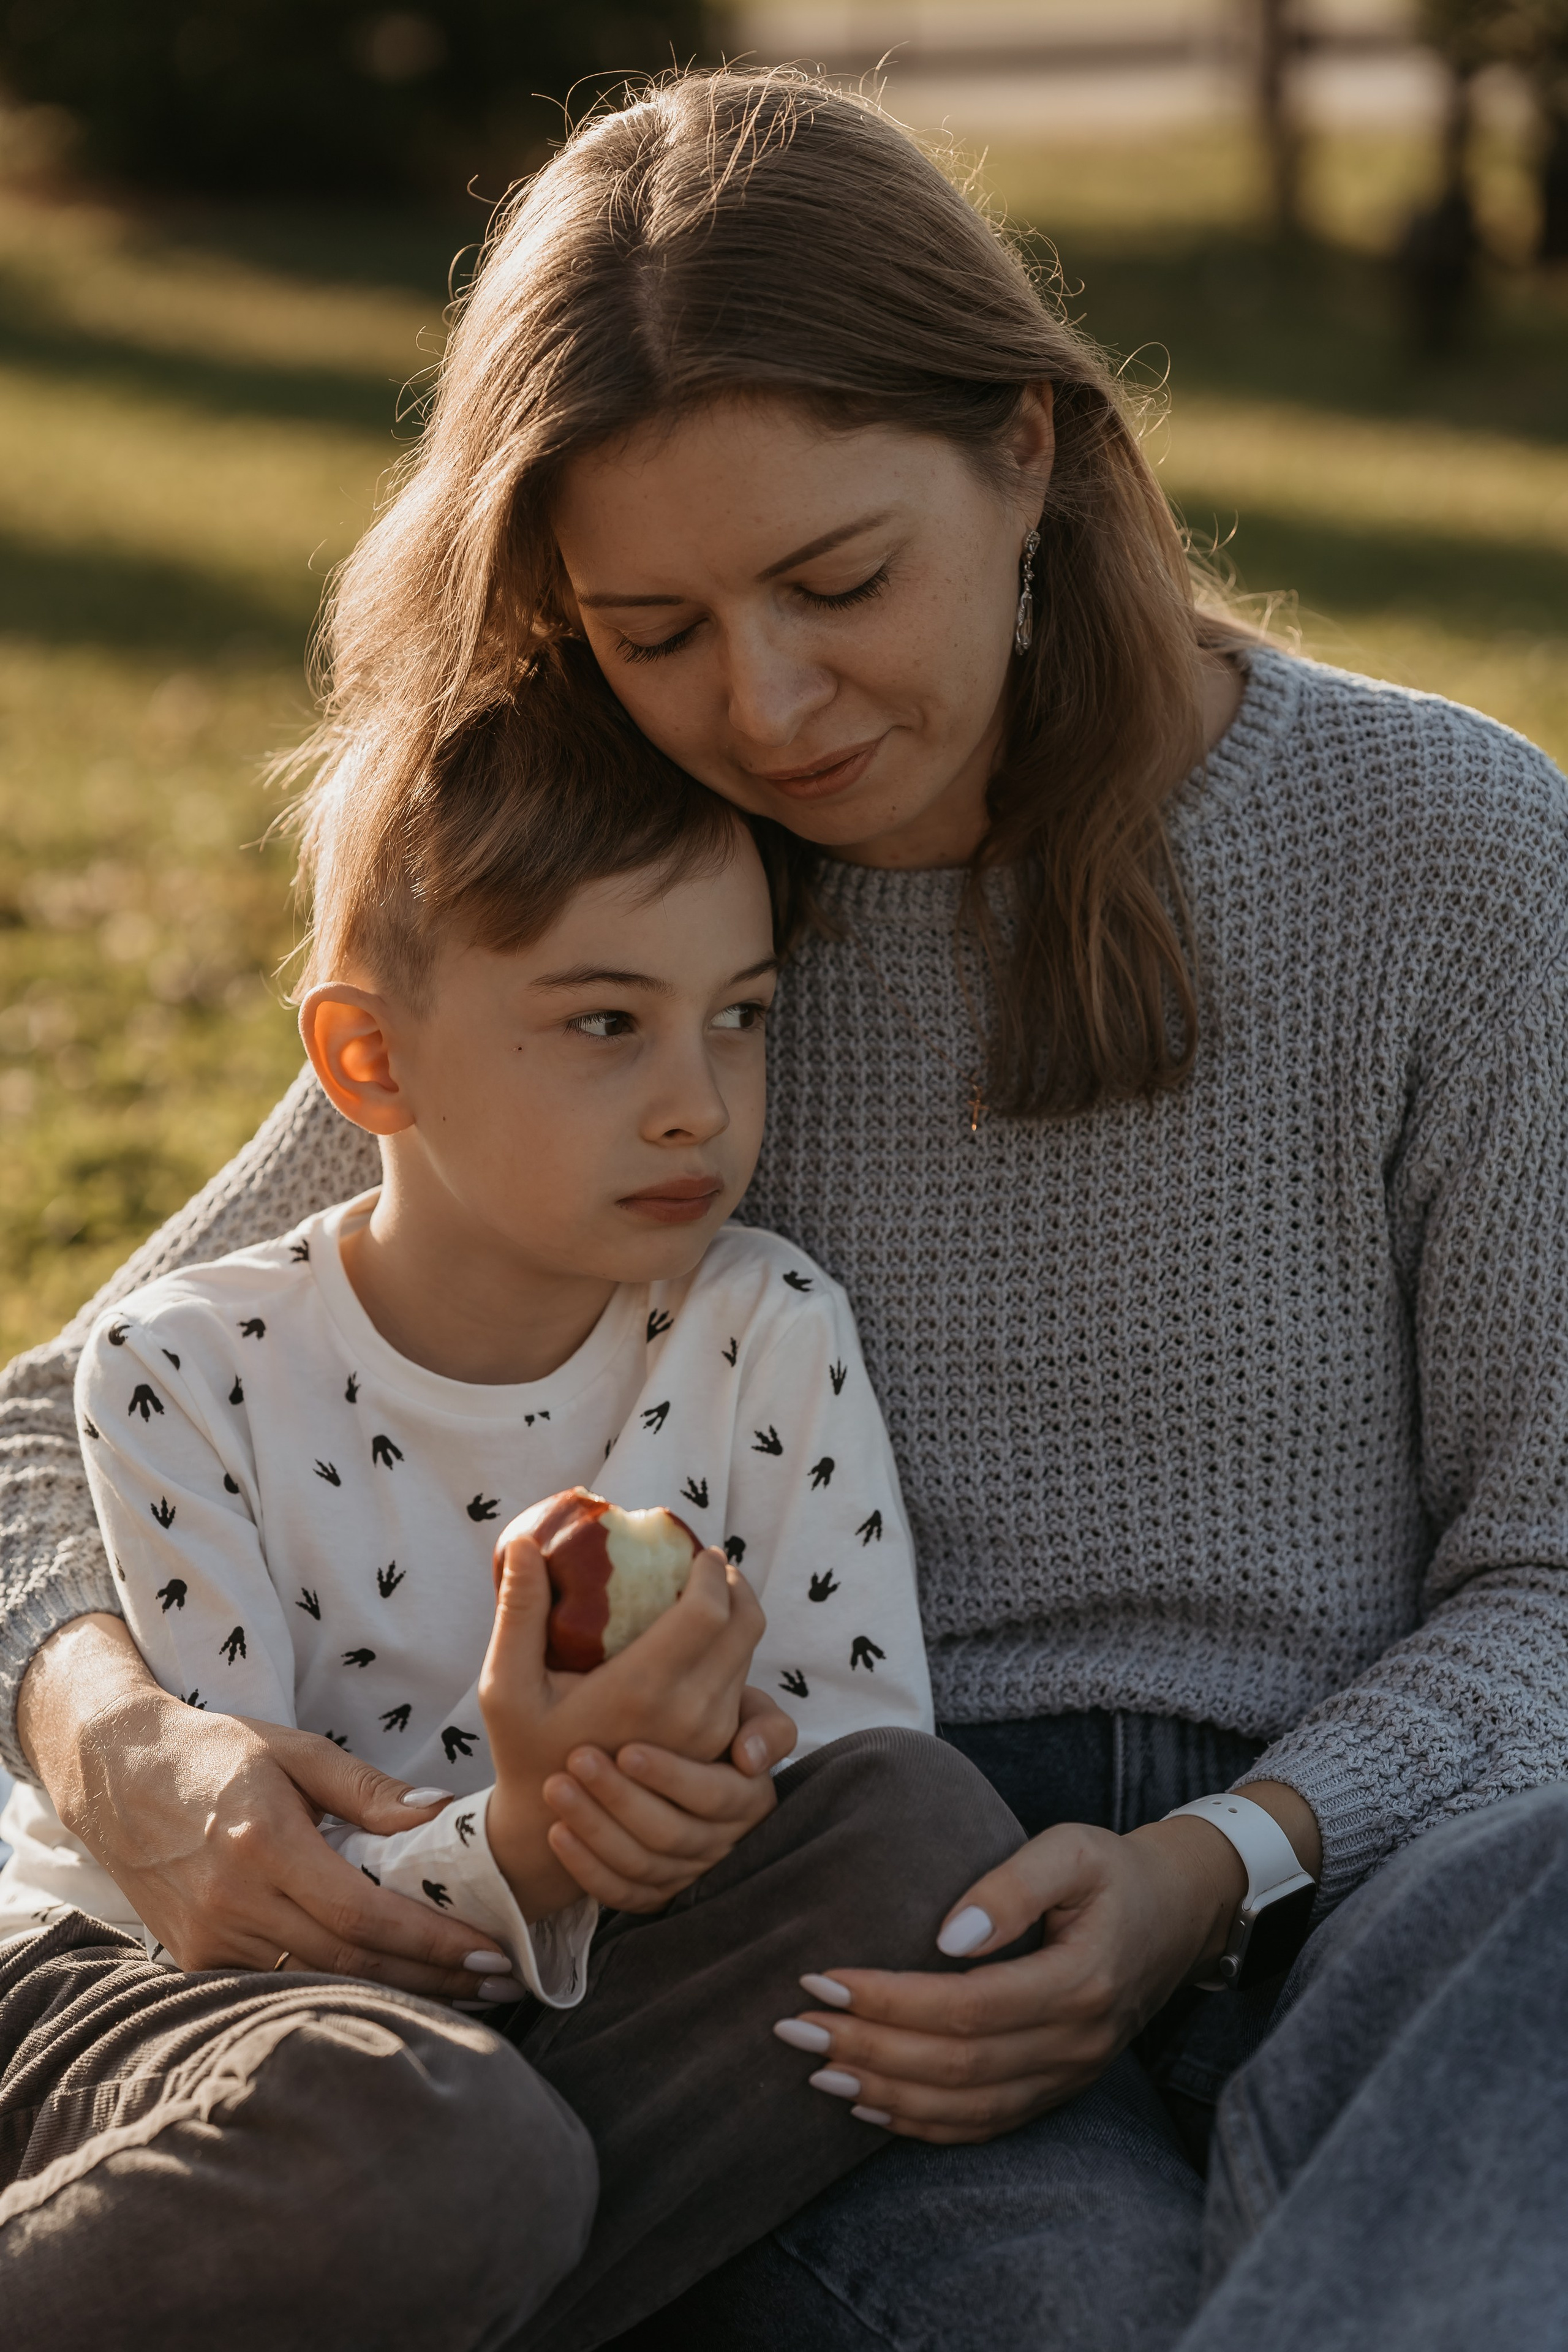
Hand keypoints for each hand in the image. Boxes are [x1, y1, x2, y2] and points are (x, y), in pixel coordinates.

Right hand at [18, 1615, 510, 1996]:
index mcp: (265, 1846)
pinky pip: (279, 1984)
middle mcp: (234, 1904)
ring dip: (396, 1992)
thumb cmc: (216, 1752)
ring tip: (465, 1990)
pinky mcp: (193, 1958)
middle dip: (433, 1978)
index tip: (491, 1952)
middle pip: (350, 1962)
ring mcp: (209, 1940)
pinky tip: (389, 1989)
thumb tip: (443, 1814)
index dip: (432, 1942)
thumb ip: (369, 1790)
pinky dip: (337, 1990)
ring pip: (318, 1983)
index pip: (364, 1916)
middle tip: (502, 1982)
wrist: (116, 1775)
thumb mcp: (297, 1751)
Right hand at [479, 1531, 764, 1913]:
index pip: (710, 1612)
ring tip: (703, 1595)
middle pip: (746, 1626)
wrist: (554, 1827)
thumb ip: (519, 1613)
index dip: (712, 1572)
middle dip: (734, 1585)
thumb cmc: (525, 1748)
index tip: (698, 1551)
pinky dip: (732, 1650)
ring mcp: (709, 1734)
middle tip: (709, 1565)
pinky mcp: (716, 1748)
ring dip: (736, 1616)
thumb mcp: (504, 1685)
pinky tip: (700, 1638)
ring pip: (748, 1654)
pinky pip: (742, 1683)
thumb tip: (522, 1542)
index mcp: (642, 1690)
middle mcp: (689, 1713)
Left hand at [543, 1684, 797, 1910]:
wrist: (689, 1758)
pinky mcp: (657, 1895)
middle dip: (618, 1796)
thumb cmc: (717, 1725)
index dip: (670, 1776)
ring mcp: (688, 1875)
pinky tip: (557, 1832)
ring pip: (640, 1864)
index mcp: (750, 1800)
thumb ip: (767, 1726)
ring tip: (556, 1788)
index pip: (712, 1795)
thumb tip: (750, 1759)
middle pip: (669, 1832)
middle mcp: (723, 1845)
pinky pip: (621, 1893)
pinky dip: (586, 1868)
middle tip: (577, 1759)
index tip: (626, 1750)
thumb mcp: (751, 1714)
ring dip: (593, 1828)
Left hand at [774, 1787, 1315, 2144]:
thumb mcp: (1073, 1849)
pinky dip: (922, 2123)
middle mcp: (1076, 2043)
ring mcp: (1069, 2075)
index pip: (967, 2007)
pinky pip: (985, 2123)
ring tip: (815, 2068)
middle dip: (867, 2049)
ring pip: (966, 2106)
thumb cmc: (1114, 1872)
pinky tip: (869, 2104)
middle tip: (792, 2027)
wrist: (1179, 1915)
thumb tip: (946, 1935)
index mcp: (1079, 1982)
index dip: (890, 2001)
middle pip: (956, 2066)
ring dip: (885, 2092)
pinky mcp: (1057, 2088)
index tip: (821, 1979)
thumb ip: (1013, 1885)